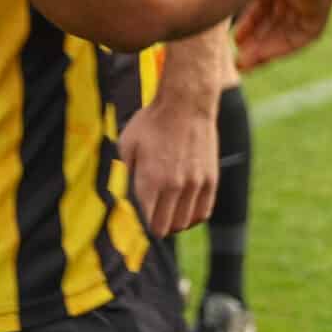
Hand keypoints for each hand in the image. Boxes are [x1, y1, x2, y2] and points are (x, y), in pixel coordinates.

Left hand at [118, 73, 219, 236]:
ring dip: (174, 224)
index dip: (139, 226)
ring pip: (184, 223)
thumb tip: (122, 191)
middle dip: (155, 228)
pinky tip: (185, 213)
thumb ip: (124, 171)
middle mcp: (173, 186)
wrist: (186, 104)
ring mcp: (194, 184)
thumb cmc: (152, 122)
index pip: (145, 221)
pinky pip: (203, 212)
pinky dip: (193, 217)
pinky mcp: (210, 180)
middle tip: (151, 221)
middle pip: (164, 227)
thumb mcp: (127, 143)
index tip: (136, 221)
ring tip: (168, 216)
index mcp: (149, 180)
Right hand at [232, 0, 331, 69]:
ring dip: (266, 47)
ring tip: (244, 62)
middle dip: (257, 38)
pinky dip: (281, 46)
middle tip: (238, 59)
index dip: (250, 20)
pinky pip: (304, 32)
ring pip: (288, 26)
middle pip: (277, 15)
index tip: (232, 38)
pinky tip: (260, 54)